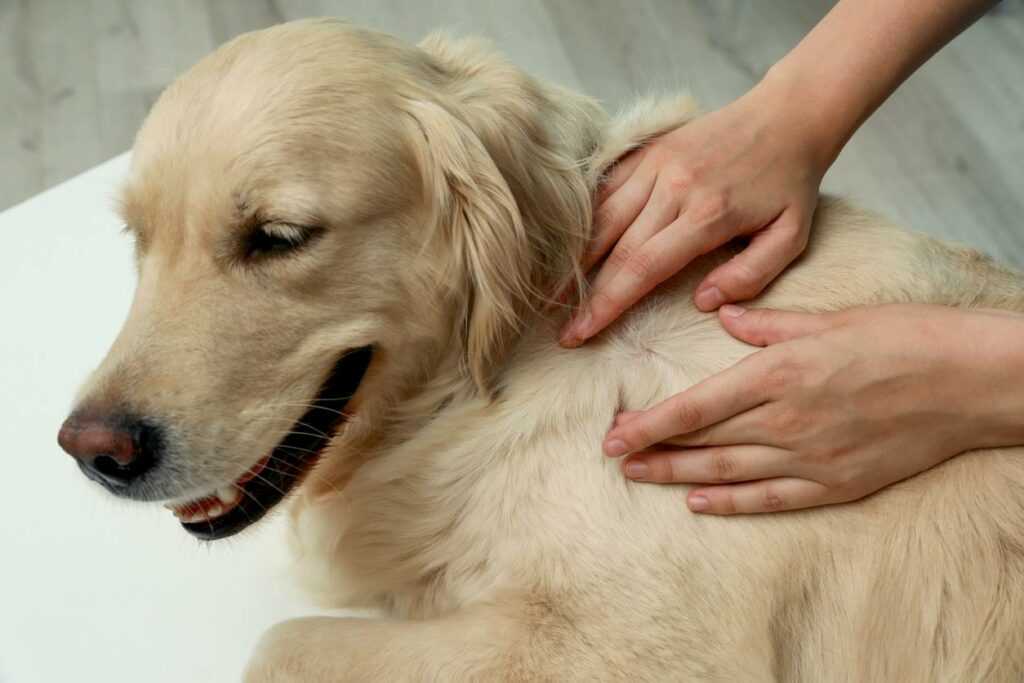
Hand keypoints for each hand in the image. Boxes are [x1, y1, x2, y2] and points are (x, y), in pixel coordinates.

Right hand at [560, 81, 830, 347]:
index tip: (582, 333)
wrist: (787, 115)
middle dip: (584, 293)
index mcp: (707, 214)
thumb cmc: (791, 183)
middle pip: (614, 248)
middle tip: (563, 329)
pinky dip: (585, 219)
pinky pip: (606, 188)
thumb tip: (704, 302)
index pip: (643, 267)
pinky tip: (571, 247)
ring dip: (575, 258)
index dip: (607, 304)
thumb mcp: (792, 236)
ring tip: (554, 292)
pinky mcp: (648, 151)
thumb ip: (751, 275)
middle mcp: (674, 187)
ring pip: (601, 217)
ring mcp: (656, 164)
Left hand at [602, 304, 1023, 513]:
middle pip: (704, 441)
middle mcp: (787, 420)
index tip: (613, 434)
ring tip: (641, 476)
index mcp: (780, 373)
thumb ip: (767, 324)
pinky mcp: (836, 484)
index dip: (650, 423)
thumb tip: (722, 314)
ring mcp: (811, 458)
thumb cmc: (902, 338)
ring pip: (728, 472)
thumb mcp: (829, 318)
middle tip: (614, 456)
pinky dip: (732, 502)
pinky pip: (772, 499)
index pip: (697, 405)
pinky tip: (699, 502)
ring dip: (678, 475)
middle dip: (654, 449)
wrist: (969, 381)